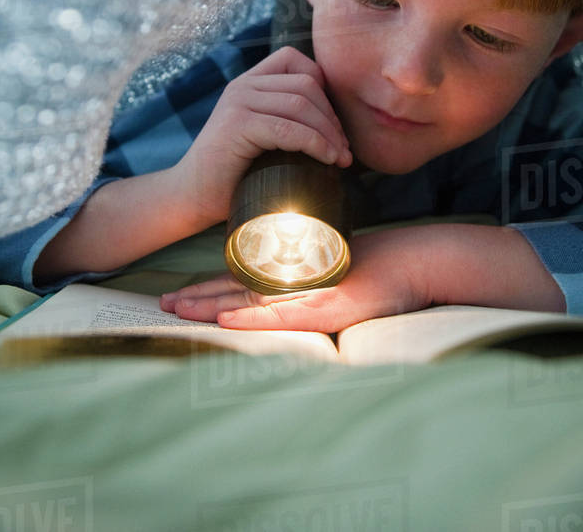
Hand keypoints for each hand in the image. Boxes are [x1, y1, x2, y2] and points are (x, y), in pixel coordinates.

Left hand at [159, 227, 431, 331]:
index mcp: (296, 273)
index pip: (245, 281)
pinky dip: (251, 319)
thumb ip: (316, 278)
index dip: (211, 287)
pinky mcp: (326, 306)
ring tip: (177, 309)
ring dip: (211, 306)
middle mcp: (297, 281)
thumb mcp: (342, 273)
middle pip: (238, 289)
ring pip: (249, 300)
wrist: (419, 261)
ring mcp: (310, 293)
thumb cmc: (388, 266)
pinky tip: (226, 321)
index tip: (181, 292)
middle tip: (163, 301)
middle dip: (198, 297)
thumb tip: (295, 282)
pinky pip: (280, 316)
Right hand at [171, 46, 352, 226]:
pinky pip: (290, 129)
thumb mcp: (263, 138)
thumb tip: (338, 128)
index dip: (324, 89)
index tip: (334, 127)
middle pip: (306, 84)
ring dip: (330, 133)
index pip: (296, 61)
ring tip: (341, 159)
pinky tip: (328, 161)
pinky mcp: (238, 125)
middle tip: (344, 150)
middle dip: (333, 117)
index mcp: (249, 83)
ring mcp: (238, 102)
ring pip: (301, 104)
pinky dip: (316, 144)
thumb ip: (286, 121)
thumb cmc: (233, 176)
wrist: (191, 198)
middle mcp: (243, 86)